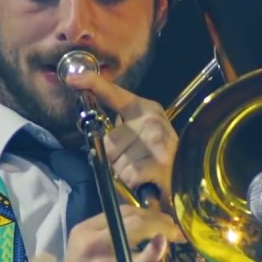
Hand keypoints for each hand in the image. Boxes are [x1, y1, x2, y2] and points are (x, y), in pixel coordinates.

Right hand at [41, 204, 183, 261]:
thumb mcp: (84, 254)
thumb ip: (109, 239)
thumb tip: (145, 228)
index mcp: (84, 232)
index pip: (123, 211)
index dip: (148, 212)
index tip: (164, 219)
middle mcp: (93, 243)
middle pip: (136, 221)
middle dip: (161, 221)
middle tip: (176, 230)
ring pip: (143, 240)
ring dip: (167, 237)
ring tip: (180, 242)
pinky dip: (159, 256)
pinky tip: (170, 257)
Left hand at [64, 70, 176, 208]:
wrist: (188, 180)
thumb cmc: (158, 158)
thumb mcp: (139, 136)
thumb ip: (118, 131)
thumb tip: (94, 133)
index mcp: (146, 109)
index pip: (115, 94)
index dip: (94, 84)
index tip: (73, 78)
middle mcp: (152, 120)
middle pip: (109, 141)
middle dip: (115, 157)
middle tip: (135, 161)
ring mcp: (158, 140)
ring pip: (117, 160)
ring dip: (125, 172)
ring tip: (143, 171)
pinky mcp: (161, 162)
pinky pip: (129, 175)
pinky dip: (134, 183)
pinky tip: (148, 180)